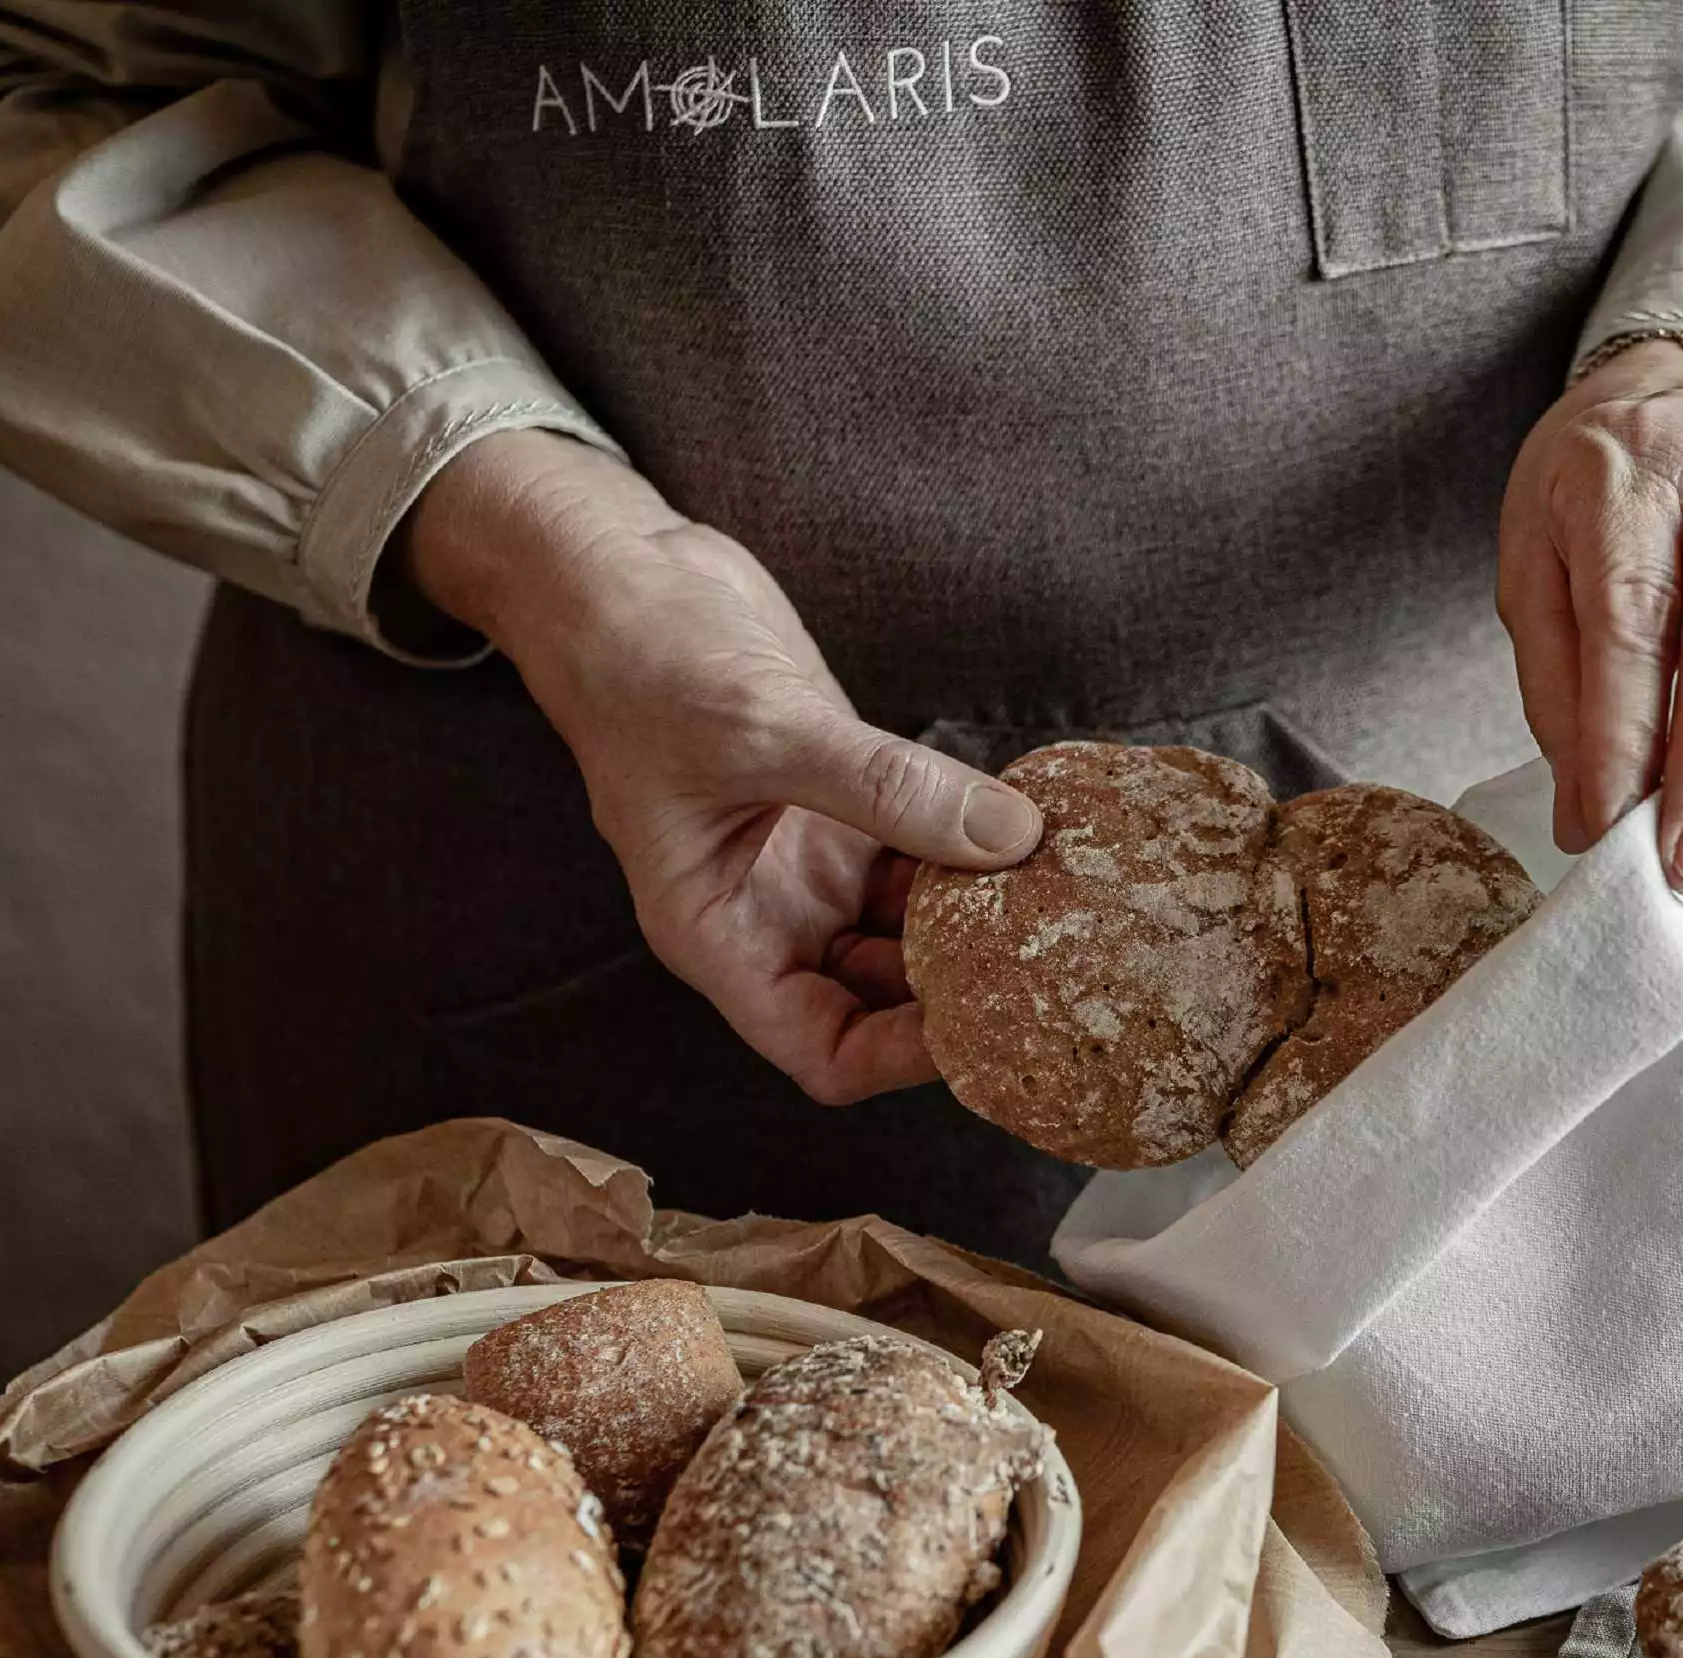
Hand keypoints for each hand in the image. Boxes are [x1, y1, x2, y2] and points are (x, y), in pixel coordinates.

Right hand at [399, 430, 1040, 1102]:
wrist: (619, 575)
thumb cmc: (639, 663)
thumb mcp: (762, 727)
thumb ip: (887, 785)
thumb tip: (1009, 836)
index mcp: (721, 934)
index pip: (824, 1052)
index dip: (904, 1057)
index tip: (987, 1018)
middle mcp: (773, 914)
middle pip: (888, 1000)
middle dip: (965, 987)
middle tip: (1055, 960)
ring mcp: (816, 861)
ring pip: (922, 926)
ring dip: (986, 916)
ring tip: (1064, 901)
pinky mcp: (855, 803)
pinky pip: (933, 850)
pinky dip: (982, 845)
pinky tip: (1039, 830)